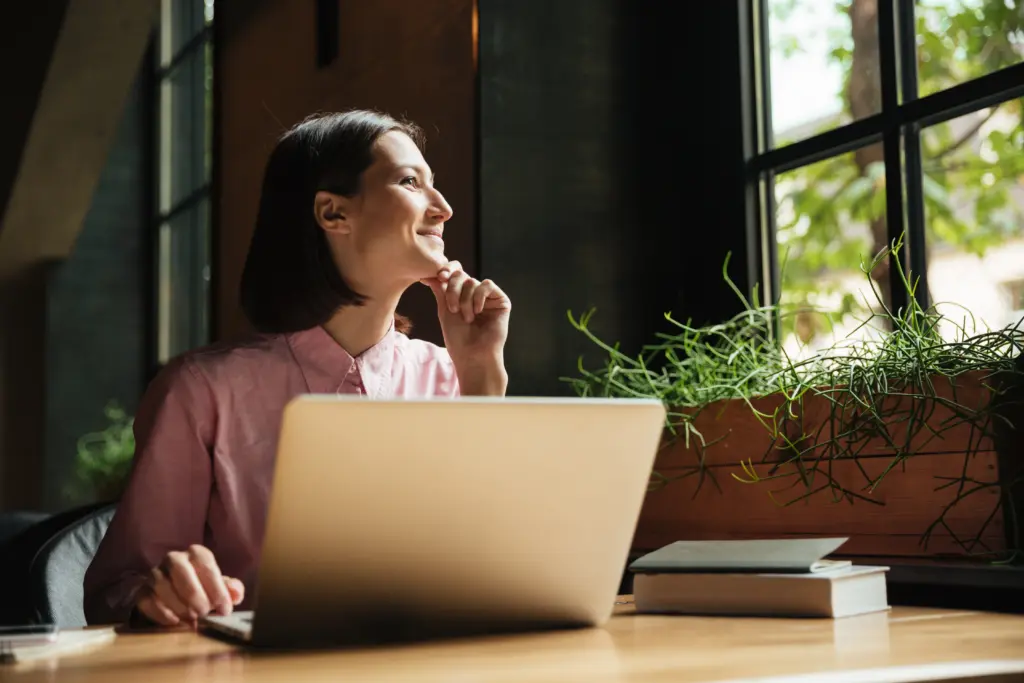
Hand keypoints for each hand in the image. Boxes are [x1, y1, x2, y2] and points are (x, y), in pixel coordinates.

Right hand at [136, 545, 244, 626]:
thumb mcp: (219, 587)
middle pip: (181, 571)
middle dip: (195, 595)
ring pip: (163, 586)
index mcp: (197, 554)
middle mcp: (174, 559)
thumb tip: (236, 594)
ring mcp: (155, 574)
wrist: (174, 593)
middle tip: (204, 613)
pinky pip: (148, 601)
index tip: (224, 609)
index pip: (207, 566)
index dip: (217, 590)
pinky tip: (175, 622)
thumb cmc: (203, 588)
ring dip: (179, 606)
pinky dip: (162, 614)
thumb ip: (231, 589)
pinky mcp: (142, 591)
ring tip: (192, 619)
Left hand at [421, 261, 510, 393]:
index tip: (440, 277)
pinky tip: (478, 312)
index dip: (447, 270)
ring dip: (465, 301)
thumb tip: (429, 274)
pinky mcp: (501, 301)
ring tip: (467, 318)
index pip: (455, 272)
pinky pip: (487, 285)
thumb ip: (440, 290)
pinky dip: (479, 297)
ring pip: (472, 282)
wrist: (473, 355)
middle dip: (453, 289)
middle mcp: (475, 294)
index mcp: (461, 295)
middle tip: (452, 308)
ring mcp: (489, 297)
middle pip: (461, 275)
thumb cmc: (458, 338)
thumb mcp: (444, 310)